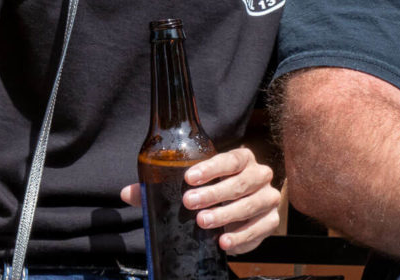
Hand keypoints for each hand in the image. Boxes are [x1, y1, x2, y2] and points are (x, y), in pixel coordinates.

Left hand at [120, 147, 281, 254]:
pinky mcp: (271, 220)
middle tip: (190, 203)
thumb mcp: (190, 188)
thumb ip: (160, 189)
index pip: (231, 158)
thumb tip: (128, 193)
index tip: (190, 178)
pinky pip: (261, 227)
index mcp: (241, 159)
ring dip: (227, 214)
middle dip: (215, 193)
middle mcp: (259, 174)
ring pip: (252, 203)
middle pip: (242, 181)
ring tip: (203, 223)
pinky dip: (243, 236)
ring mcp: (268, 197)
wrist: (238, 214)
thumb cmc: (211, 195)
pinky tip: (224, 241)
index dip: (212, 167)